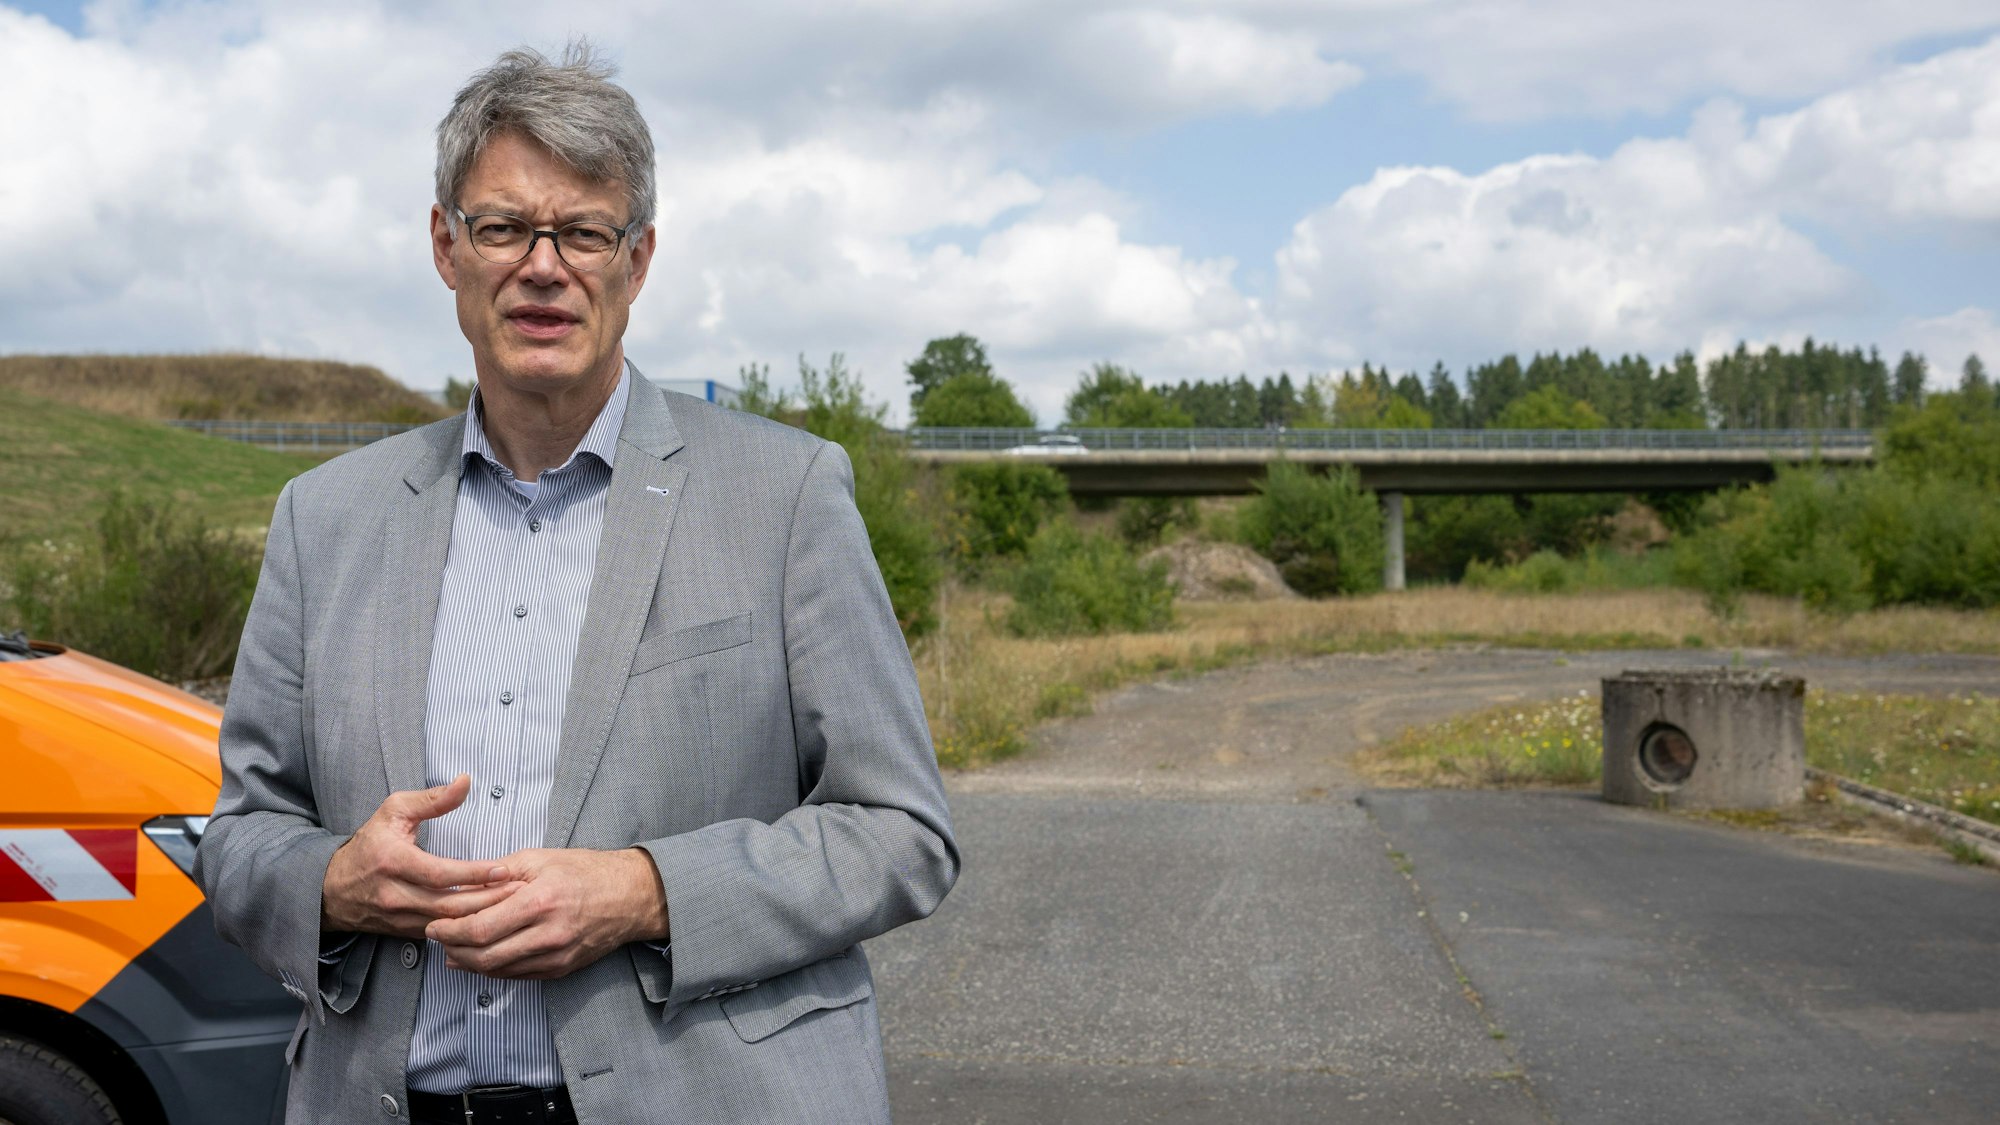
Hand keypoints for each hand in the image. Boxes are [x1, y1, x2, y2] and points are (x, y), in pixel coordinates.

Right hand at [320, 775, 515, 938]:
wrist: (331, 889)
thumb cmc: (369, 845)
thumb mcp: (394, 811)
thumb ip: (432, 799)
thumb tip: (465, 782)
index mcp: (392, 861)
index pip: (440, 873)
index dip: (474, 873)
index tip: (503, 869)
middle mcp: (394, 894)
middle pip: (448, 904)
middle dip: (487, 900)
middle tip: (519, 891)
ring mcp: (398, 917)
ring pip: (447, 923)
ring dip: (480, 916)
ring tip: (512, 905)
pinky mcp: (404, 932)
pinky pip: (441, 934)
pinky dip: (466, 928)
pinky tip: (489, 919)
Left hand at [424, 847, 668, 980]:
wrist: (630, 895)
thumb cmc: (584, 871)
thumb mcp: (538, 859)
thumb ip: (496, 876)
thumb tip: (457, 890)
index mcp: (540, 902)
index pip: (480, 929)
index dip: (449, 931)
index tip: (433, 924)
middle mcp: (548, 935)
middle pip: (484, 957)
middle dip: (452, 949)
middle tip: (437, 938)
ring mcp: (556, 957)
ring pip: (497, 971)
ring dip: (468, 963)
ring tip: (452, 949)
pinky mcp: (561, 969)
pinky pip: (516, 975)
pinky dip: (491, 969)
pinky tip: (478, 958)